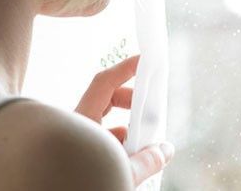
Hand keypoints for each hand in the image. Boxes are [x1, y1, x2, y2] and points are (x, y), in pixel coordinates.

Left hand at [74, 55, 173, 186]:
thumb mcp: (121, 171)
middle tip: (152, 112)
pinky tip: (132, 157)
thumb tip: (166, 150)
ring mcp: (74, 139)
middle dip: (134, 102)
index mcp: (80, 120)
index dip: (126, 69)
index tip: (146, 61)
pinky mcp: (75, 152)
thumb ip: (147, 161)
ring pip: (105, 121)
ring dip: (128, 126)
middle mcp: (75, 126)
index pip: (104, 82)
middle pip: (108, 99)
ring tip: (145, 141)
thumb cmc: (79, 182)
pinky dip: (119, 142)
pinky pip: (100, 139)